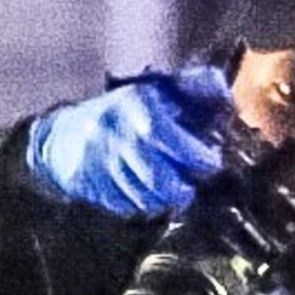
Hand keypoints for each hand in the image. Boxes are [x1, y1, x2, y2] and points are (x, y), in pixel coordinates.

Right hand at [23, 65, 232, 219]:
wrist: (66, 133)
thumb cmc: (126, 112)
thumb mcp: (160, 89)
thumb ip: (196, 88)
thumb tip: (228, 95)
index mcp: (133, 104)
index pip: (161, 132)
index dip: (191, 153)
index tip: (211, 162)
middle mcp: (111, 132)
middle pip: (153, 175)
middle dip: (180, 188)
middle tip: (190, 188)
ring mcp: (97, 162)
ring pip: (140, 195)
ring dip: (163, 199)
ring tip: (174, 192)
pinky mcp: (89, 186)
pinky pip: (123, 205)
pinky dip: (141, 205)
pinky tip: (149, 195)